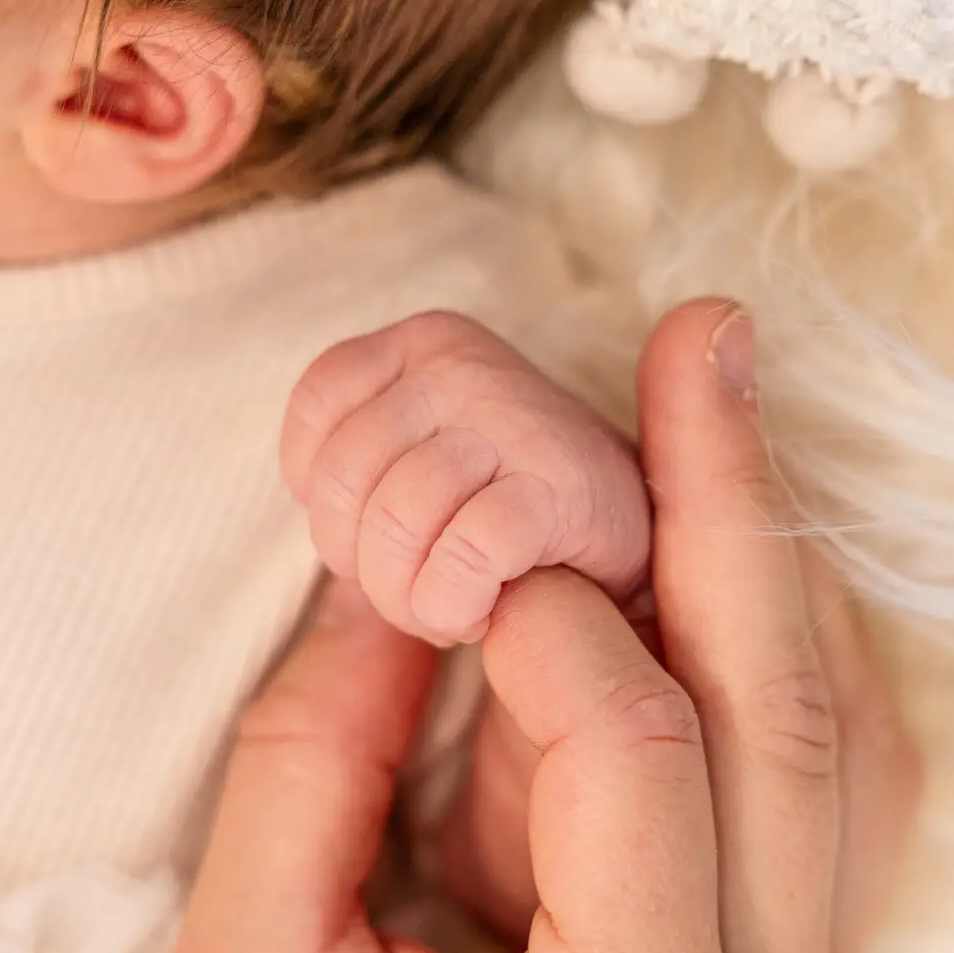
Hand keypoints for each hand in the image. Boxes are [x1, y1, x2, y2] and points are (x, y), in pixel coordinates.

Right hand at [171, 301, 919, 952]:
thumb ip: (312, 759)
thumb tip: (393, 571)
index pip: (630, 750)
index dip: (542, 610)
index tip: (455, 548)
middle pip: (795, 717)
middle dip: (735, 501)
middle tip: (705, 341)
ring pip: (851, 745)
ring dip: (776, 569)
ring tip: (721, 416)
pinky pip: (836, 799)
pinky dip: (788, 663)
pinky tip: (737, 566)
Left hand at [281, 311, 650, 644]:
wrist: (641, 539)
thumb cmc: (514, 508)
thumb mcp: (423, 458)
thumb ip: (360, 472)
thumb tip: (312, 557)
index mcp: (424, 342)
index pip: (315, 411)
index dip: (330, 498)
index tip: (381, 534)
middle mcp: (463, 362)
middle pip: (343, 480)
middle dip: (368, 563)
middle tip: (422, 587)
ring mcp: (513, 415)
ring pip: (392, 524)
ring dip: (411, 598)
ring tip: (456, 602)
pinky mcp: (559, 486)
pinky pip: (459, 560)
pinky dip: (455, 607)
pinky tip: (487, 610)